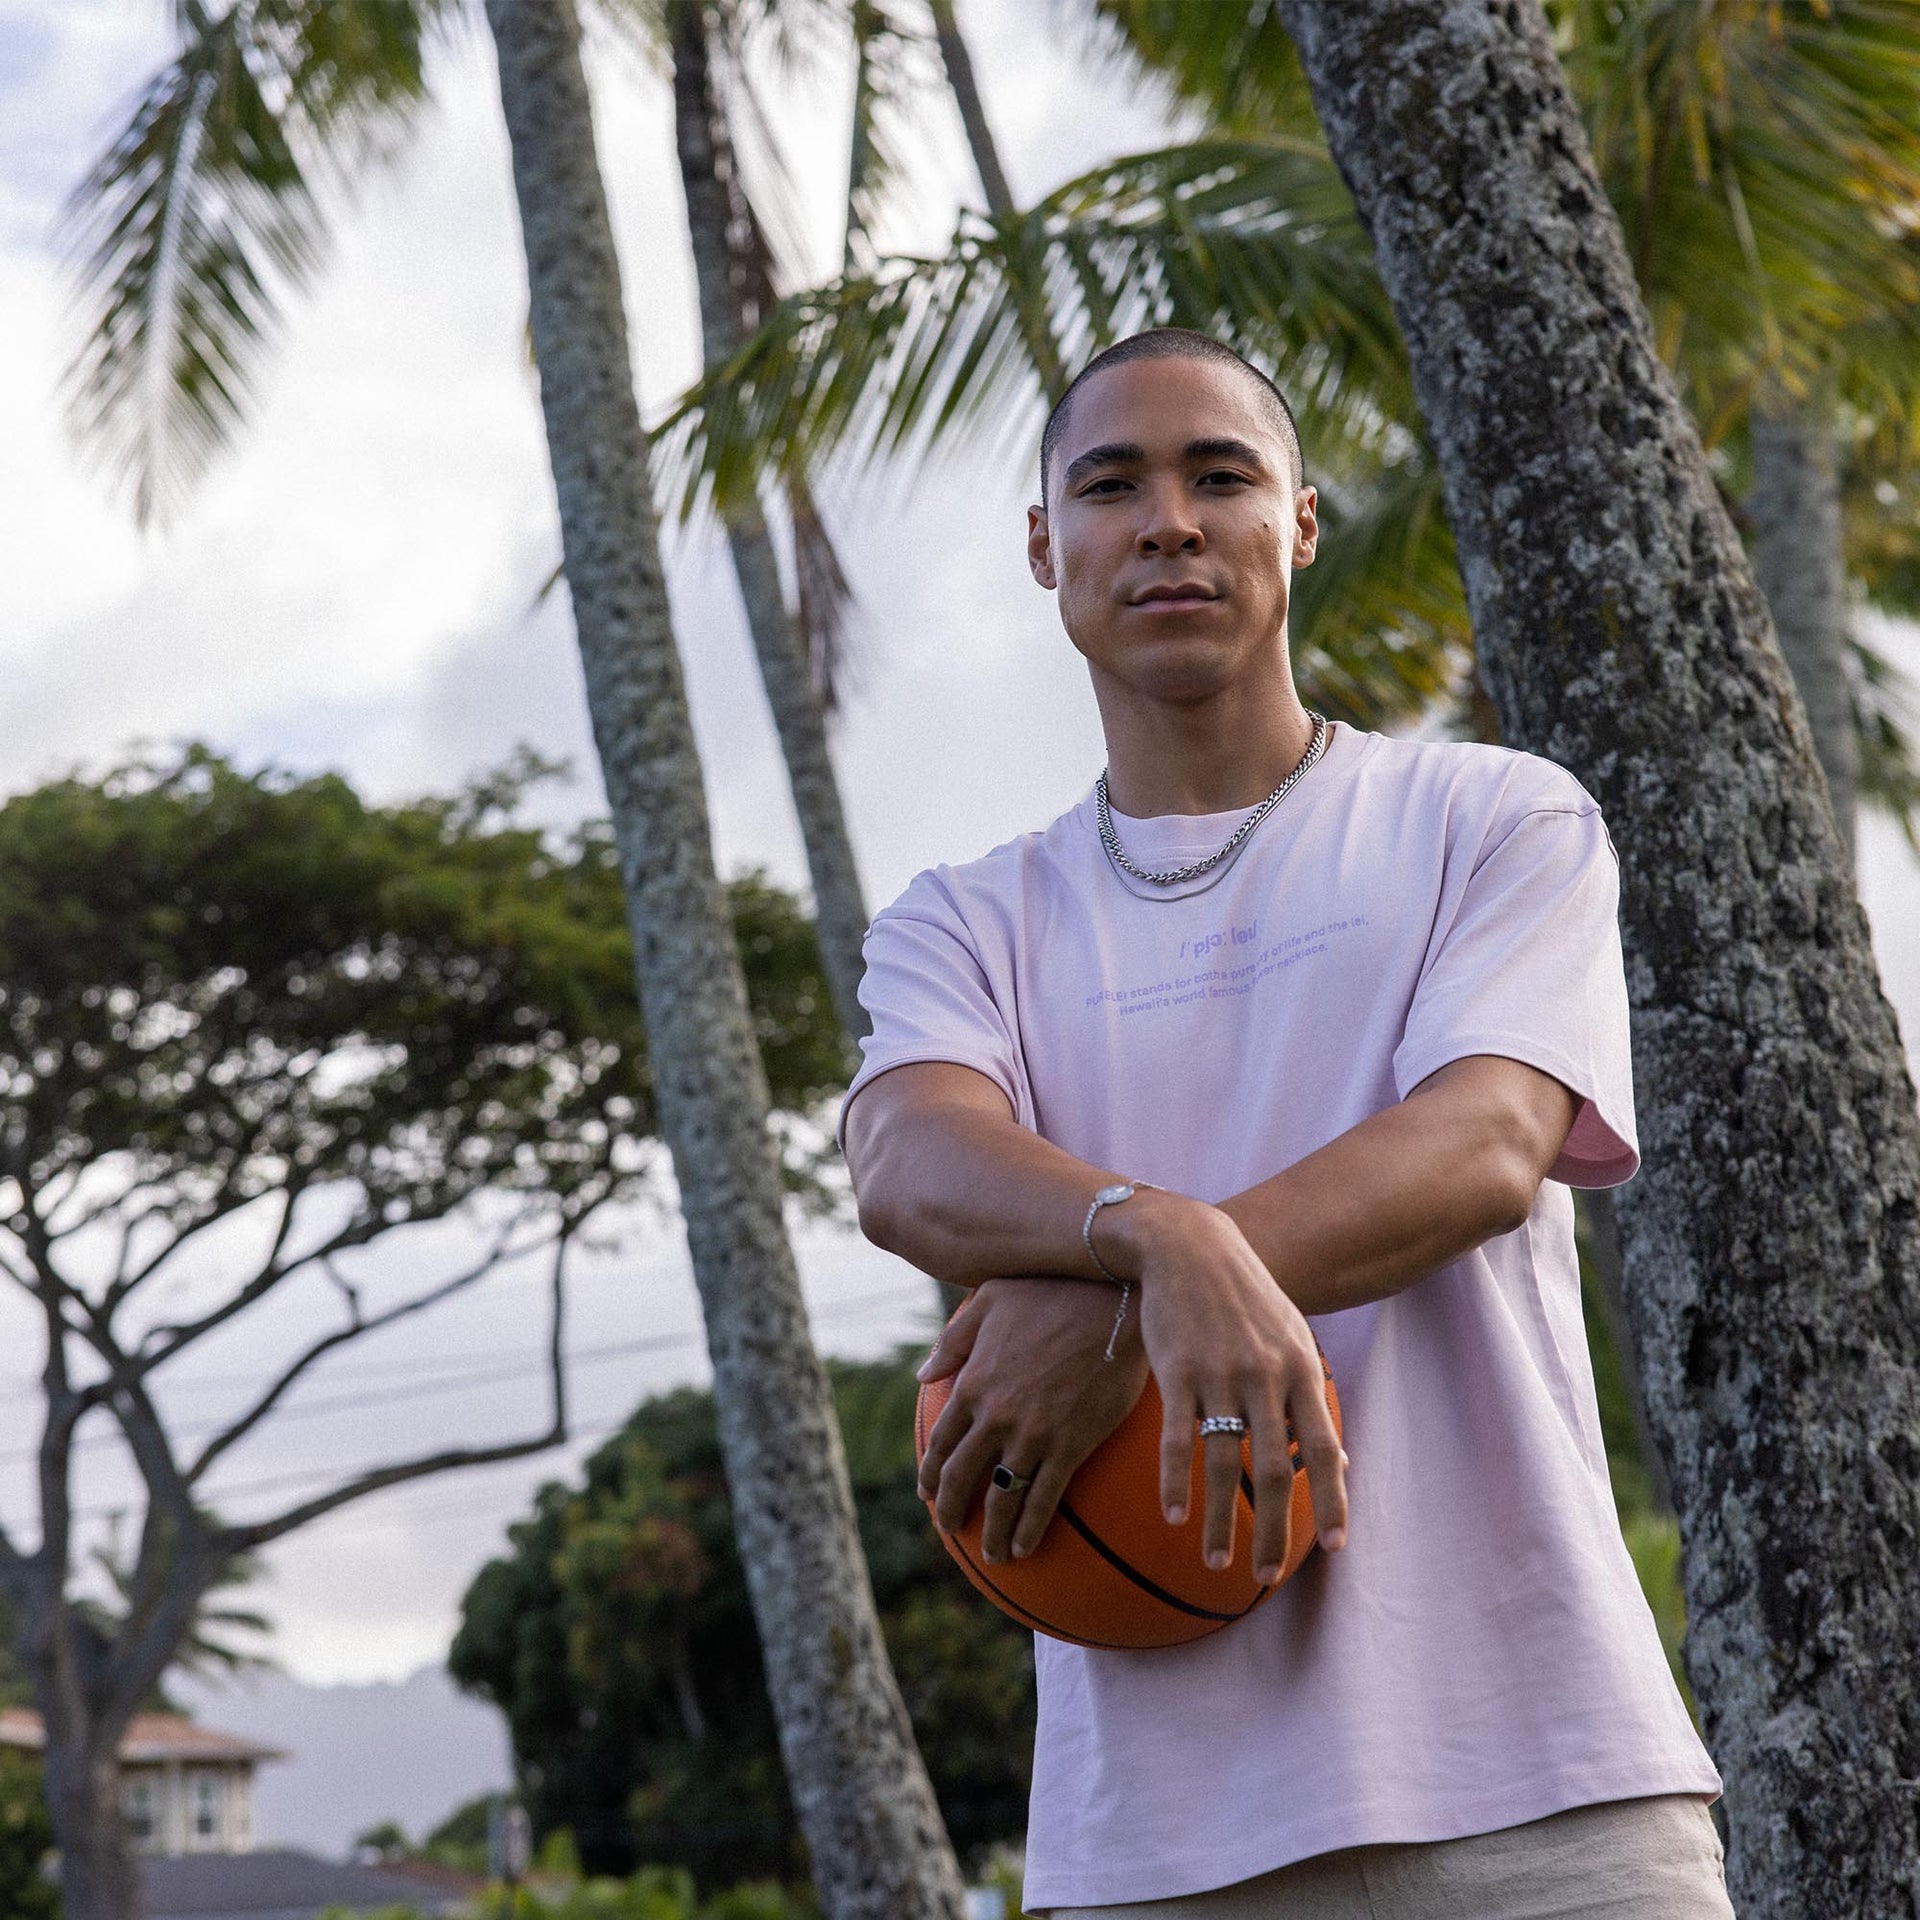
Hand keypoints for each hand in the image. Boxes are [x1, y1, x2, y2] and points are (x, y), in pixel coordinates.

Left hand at [915, 1276, 1149, 1562]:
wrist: (1110, 1301)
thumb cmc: (1050, 1291)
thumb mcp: (989, 1302)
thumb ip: (953, 1341)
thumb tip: (922, 1373)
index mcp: (973, 1383)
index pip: (941, 1441)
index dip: (931, 1473)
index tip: (927, 1494)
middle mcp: (995, 1416)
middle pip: (961, 1476)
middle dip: (951, 1509)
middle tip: (950, 1529)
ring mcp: (1031, 1434)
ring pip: (1002, 1497)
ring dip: (992, 1532)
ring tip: (993, 1555)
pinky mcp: (1070, 1445)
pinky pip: (1044, 1498)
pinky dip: (1030, 1528)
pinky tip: (1027, 1546)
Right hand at [1116, 1192, 1349, 1581]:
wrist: (1190, 1245)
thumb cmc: (1246, 1297)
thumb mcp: (1293, 1338)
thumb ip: (1313, 1400)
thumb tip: (1341, 1462)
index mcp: (1301, 1371)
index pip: (1326, 1450)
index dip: (1333, 1501)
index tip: (1334, 1548)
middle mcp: (1265, 1377)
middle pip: (1275, 1471)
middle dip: (1274, 1532)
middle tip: (1266, 1577)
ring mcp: (1219, 1375)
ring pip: (1223, 1464)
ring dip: (1220, 1522)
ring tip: (1218, 1562)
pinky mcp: (1176, 1372)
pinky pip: (1177, 1439)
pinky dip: (1175, 1482)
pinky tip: (1173, 1516)